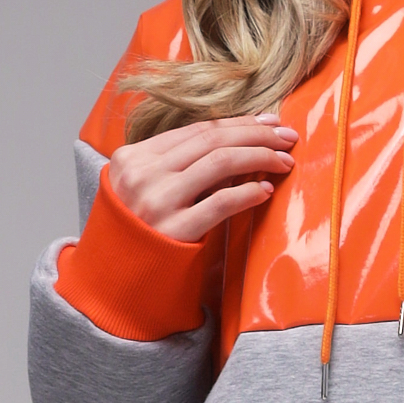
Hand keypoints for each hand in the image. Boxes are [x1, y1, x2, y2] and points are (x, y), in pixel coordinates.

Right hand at [103, 116, 295, 243]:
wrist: (117, 280)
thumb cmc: (137, 232)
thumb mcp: (142, 187)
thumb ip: (175, 165)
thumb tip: (235, 143)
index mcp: (133, 156)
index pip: (197, 130)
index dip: (238, 123)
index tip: (268, 122)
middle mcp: (143, 174)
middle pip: (212, 140)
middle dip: (256, 134)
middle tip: (287, 137)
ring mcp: (158, 202)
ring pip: (220, 163)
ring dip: (260, 157)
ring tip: (284, 162)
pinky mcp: (175, 232)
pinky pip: (221, 203)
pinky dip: (248, 193)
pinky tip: (266, 190)